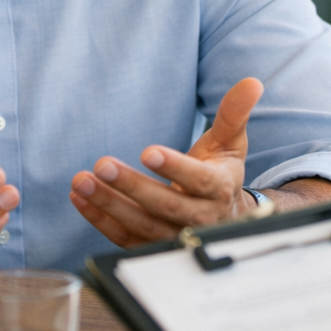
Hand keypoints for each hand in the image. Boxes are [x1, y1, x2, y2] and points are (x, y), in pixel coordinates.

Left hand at [69, 77, 262, 245]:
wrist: (222, 218)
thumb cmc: (221, 172)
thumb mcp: (231, 142)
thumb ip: (235, 113)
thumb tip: (251, 82)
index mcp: (219, 189)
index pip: (198, 180)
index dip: (174, 168)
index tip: (148, 151)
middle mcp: (199, 219)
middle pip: (164, 205)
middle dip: (131, 186)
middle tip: (102, 164)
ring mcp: (174, 237)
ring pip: (140, 225)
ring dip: (108, 204)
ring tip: (81, 181)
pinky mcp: (152, 248)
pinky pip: (123, 238)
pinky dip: (99, 220)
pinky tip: (79, 198)